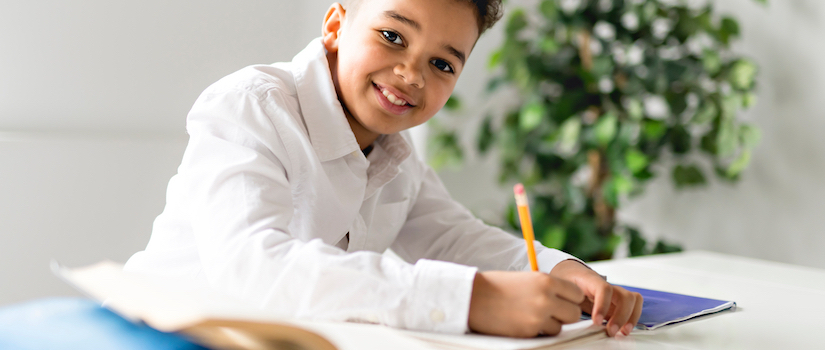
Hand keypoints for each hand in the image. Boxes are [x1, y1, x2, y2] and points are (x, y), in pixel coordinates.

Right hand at [468, 271, 584, 336]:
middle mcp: (546, 299)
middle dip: (564, 314)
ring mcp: (538, 317)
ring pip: (560, 327)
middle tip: (551, 311)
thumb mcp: (527, 278)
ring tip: (532, 316)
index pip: (576, 293)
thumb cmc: (498, 286)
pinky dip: (537, 331)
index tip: (562, 299)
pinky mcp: (529, 332)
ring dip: (550, 324)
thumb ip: (548, 287)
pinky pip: (544, 335)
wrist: (474, 297)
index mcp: (546, 281)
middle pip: (574, 313)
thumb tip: (567, 298)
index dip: (570, 298)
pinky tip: (522, 321)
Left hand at [550, 259, 642, 336]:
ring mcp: (614, 292)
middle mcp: (607, 285)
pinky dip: (632, 318)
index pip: (604, 289)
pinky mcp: (617, 301)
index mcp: (591, 280)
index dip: (603, 305)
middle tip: (611, 330)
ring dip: (631, 317)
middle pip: (624, 296)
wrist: (571, 272)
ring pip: (633, 300)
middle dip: (621, 316)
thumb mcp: (562, 289)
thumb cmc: (567, 281)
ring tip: (622, 332)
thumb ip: (566, 300)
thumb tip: (566, 318)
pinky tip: (623, 329)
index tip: (596, 321)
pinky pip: (633, 306)